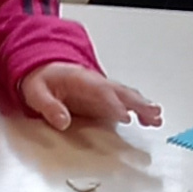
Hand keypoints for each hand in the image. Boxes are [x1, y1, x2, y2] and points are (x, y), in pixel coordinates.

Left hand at [20, 63, 163, 135]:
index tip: (125, 116)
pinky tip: (151, 120)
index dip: (113, 104)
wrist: (45, 70)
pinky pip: (126, 102)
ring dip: (144, 106)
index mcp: (80, 79)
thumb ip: (48, 106)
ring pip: (127, 96)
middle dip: (137, 104)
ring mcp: (103, 90)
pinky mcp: (106, 99)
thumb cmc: (42, 81)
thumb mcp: (35, 92)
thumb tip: (62, 120)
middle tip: (151, 115)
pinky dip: (141, 110)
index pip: (100, 91)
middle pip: (120, 92)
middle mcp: (96, 83)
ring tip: (157, 118)